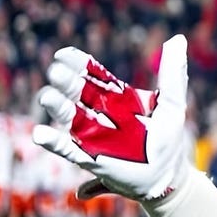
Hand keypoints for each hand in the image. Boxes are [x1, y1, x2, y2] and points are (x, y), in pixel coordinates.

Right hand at [32, 35, 192, 201]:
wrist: (168, 177)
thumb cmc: (169, 140)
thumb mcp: (174, 105)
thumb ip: (173, 73)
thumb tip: (177, 38)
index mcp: (116, 98)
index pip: (92, 75)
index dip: (78, 64)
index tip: (64, 54)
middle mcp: (99, 113)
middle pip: (77, 92)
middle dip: (66, 82)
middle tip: (56, 72)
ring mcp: (92, 134)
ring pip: (68, 116)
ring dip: (56, 106)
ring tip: (47, 97)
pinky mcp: (89, 157)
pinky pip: (66, 148)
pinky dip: (52, 142)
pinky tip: (39, 134)